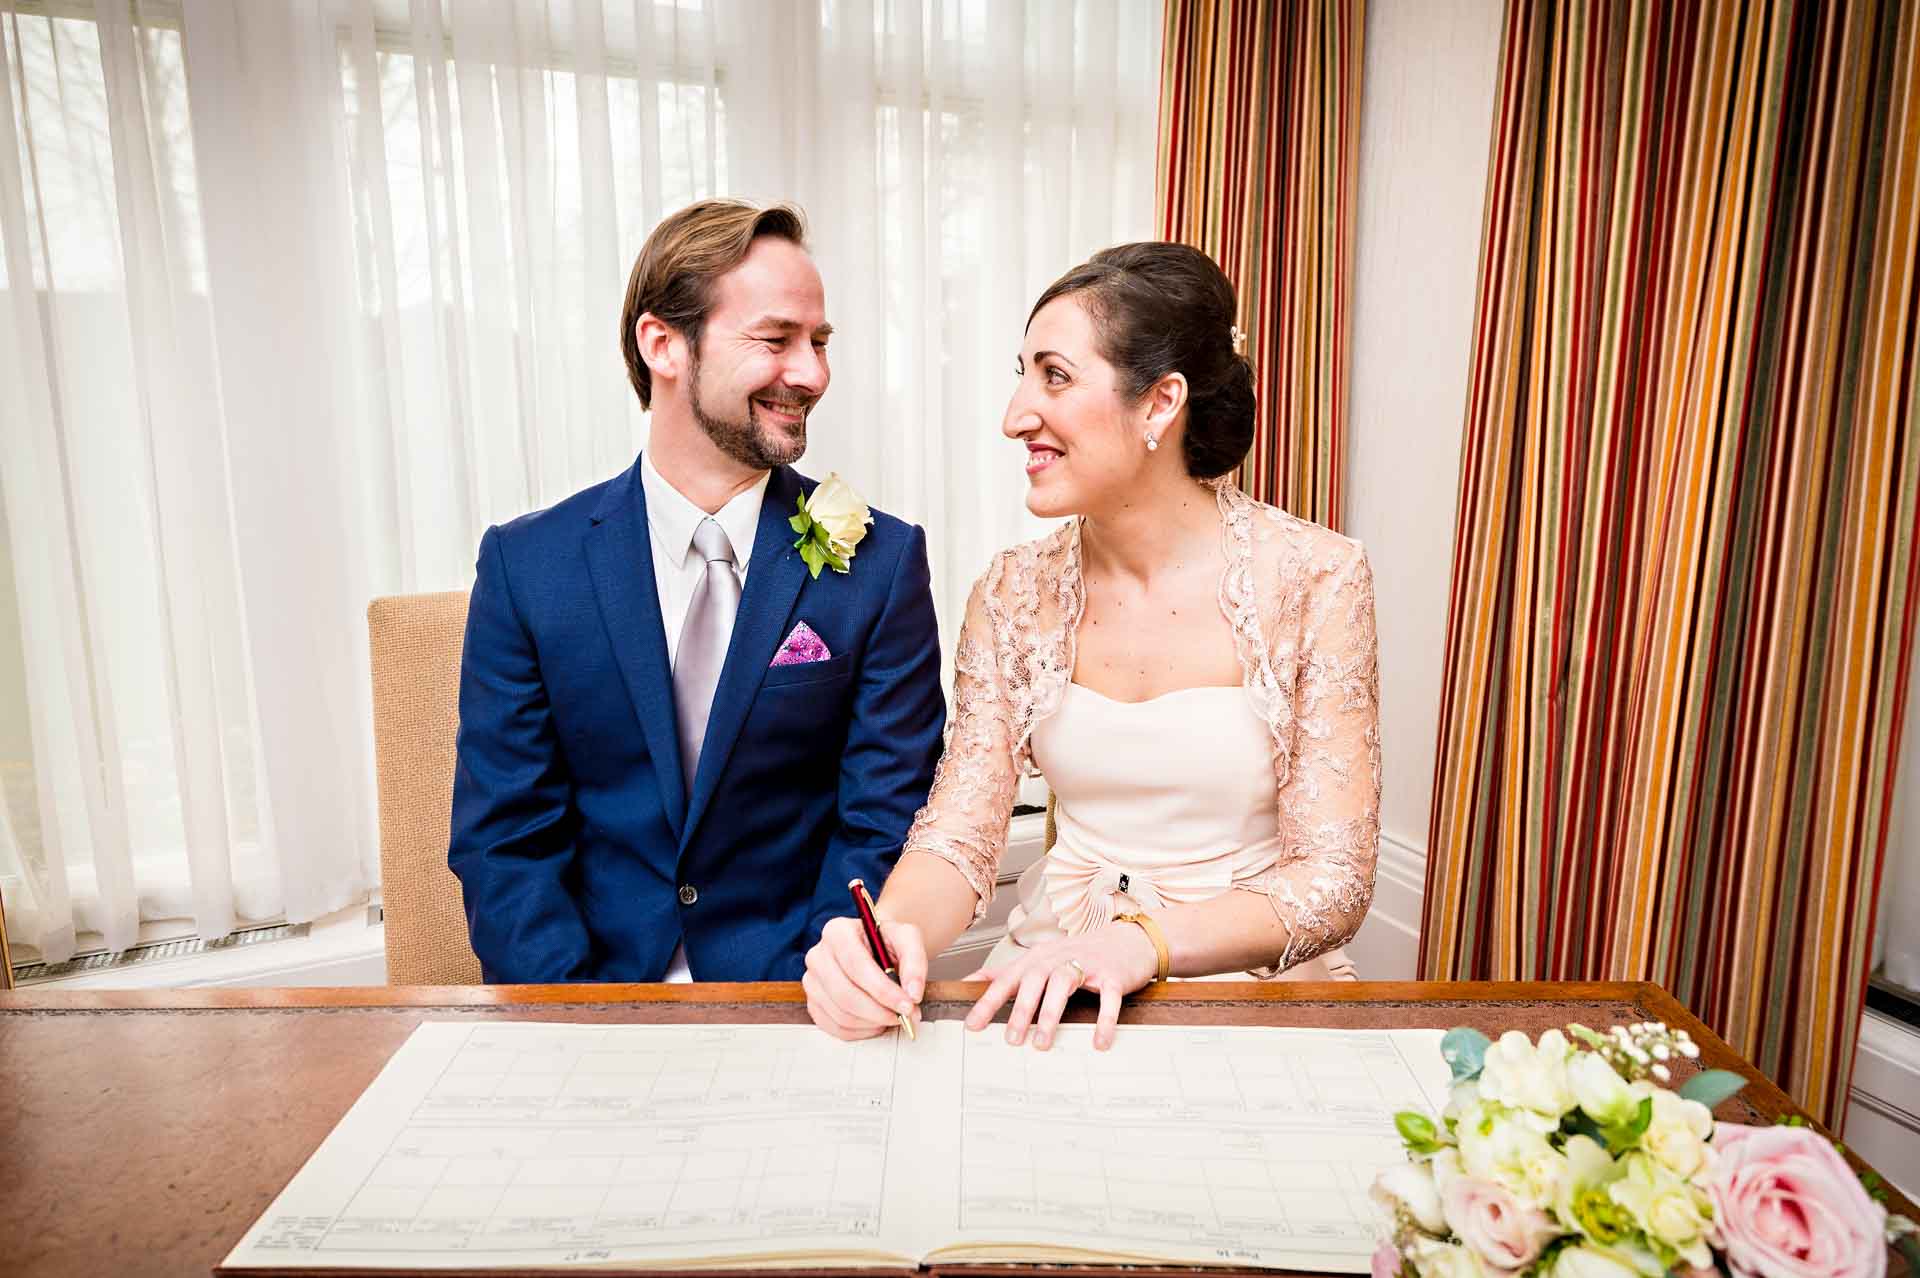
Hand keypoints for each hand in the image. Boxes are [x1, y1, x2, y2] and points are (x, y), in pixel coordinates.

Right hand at [803, 915, 926, 1040]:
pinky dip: (861, 1031)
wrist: (875, 947)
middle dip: (880, 1011)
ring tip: (892, 1016)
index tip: (907, 1004)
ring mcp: (812, 982)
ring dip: (873, 1022)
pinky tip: (876, 1021)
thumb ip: (915, 962)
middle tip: (904, 1016)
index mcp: (837, 932)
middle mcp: (818, 956)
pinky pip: (836, 1028)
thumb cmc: (887, 941)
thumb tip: (913, 993)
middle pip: (846, 994)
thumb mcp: (908, 939)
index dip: (884, 990)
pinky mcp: (813, 1004)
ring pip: (842, 1015)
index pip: (857, 966)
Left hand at [961, 919, 1159, 1050]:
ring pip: (1064, 984)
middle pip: (1035, 979)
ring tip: (1042, 1043)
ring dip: (1051, 1013)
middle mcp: (1059, 958)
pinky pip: (1108, 998)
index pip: (1008, 978)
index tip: (973, 1024)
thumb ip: (1007, 973)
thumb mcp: (1039, 960)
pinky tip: (1098, 1042)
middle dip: (1021, 1009)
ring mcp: (1088, 965)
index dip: (989, 1000)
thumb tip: (971, 982)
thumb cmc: (1078, 955)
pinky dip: (1103, 1020)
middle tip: (1011, 1039)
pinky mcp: (1114, 975)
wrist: (1127, 939)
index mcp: (1038, 958)